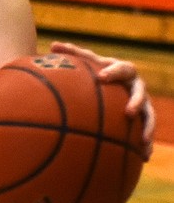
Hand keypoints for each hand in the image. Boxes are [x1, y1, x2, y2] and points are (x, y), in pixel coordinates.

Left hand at [50, 42, 155, 159]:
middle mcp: (135, 86)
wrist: (108, 83)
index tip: (101, 77)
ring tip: (143, 141)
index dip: (114, 71)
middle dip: (136, 101)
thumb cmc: (94, 71)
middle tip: (128, 112)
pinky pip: (145, 131)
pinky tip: (143, 157)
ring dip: (148, 127)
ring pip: (149, 114)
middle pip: (141, 91)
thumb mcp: (84, 61)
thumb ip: (71, 53)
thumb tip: (53, 44)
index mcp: (122, 70)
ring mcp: (141, 103)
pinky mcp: (142, 119)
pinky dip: (146, 144)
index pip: (122, 68)